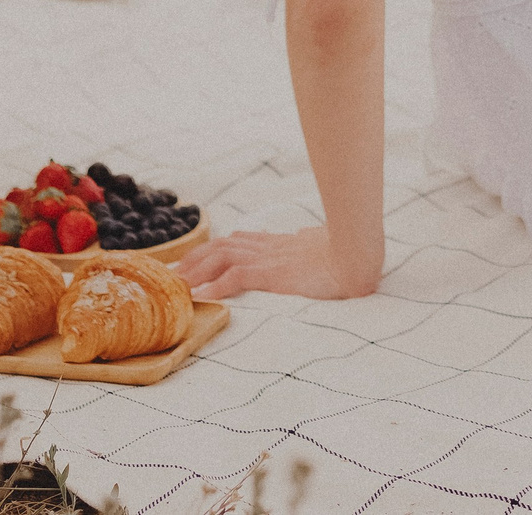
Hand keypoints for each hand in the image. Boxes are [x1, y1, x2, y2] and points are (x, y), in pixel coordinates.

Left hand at [173, 225, 375, 301]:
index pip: (237, 240)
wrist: (358, 256)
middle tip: (173, 274)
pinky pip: (237, 276)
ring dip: (198, 271)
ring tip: (179, 285)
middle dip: (195, 258)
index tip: (194, 260)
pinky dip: (217, 285)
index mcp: (278, 243)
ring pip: (222, 256)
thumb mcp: (321, 243)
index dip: (212, 249)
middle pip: (221, 245)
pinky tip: (204, 296)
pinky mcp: (274, 273)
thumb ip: (307, 241)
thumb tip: (304, 235)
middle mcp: (269, 247)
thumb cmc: (346, 250)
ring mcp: (270, 258)